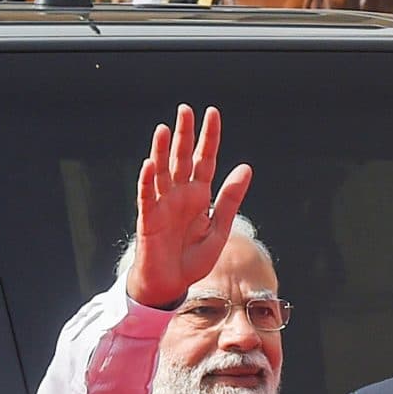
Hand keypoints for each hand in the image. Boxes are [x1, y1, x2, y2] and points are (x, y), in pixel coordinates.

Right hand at [121, 104, 250, 308]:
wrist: (172, 284)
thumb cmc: (193, 258)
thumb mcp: (219, 228)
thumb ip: (230, 199)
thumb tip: (246, 167)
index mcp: (199, 195)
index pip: (206, 159)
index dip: (209, 137)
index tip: (212, 113)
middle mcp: (180, 194)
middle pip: (182, 158)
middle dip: (184, 135)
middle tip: (185, 109)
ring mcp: (162, 204)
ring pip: (162, 171)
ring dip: (161, 150)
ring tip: (164, 129)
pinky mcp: (148, 219)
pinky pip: (146, 196)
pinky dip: (147, 181)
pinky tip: (150, 164)